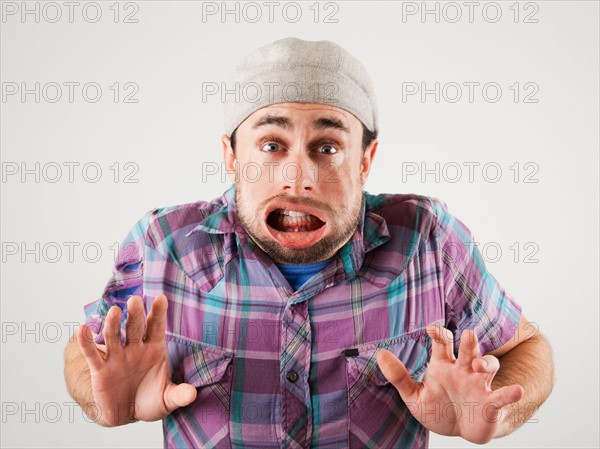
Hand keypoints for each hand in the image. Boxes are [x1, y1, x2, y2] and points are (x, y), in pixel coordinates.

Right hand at [76, 294, 196, 425]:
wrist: (128, 414)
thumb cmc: (151, 400)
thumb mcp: (168, 399)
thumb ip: (180, 394)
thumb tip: (192, 394)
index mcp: (154, 348)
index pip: (156, 327)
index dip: (158, 312)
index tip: (161, 298)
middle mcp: (135, 348)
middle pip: (135, 326)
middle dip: (135, 314)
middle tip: (135, 300)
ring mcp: (117, 357)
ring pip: (113, 335)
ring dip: (112, 323)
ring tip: (114, 311)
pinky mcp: (100, 370)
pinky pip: (92, 354)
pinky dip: (86, 342)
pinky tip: (82, 329)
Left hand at [376, 324, 523, 443]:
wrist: (457, 430)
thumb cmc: (436, 407)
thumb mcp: (413, 395)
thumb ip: (398, 375)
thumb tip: (380, 354)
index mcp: (443, 365)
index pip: (443, 343)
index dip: (439, 333)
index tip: (432, 328)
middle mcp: (463, 370)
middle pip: (469, 350)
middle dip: (469, 342)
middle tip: (467, 334)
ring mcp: (479, 385)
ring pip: (488, 366)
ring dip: (487, 364)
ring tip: (481, 366)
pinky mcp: (491, 403)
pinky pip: (502, 396)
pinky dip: (510, 393)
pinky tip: (516, 390)